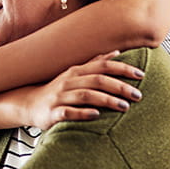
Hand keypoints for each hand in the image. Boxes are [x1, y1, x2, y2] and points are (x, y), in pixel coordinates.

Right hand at [19, 51, 143, 130]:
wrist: (29, 104)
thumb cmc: (57, 90)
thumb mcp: (75, 74)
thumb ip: (95, 63)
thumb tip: (117, 52)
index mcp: (76, 71)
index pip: (102, 66)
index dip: (121, 69)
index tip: (140, 75)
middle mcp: (68, 82)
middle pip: (96, 80)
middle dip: (119, 86)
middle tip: (138, 95)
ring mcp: (60, 97)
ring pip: (85, 95)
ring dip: (106, 100)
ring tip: (124, 107)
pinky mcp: (53, 113)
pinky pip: (68, 112)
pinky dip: (82, 113)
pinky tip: (96, 115)